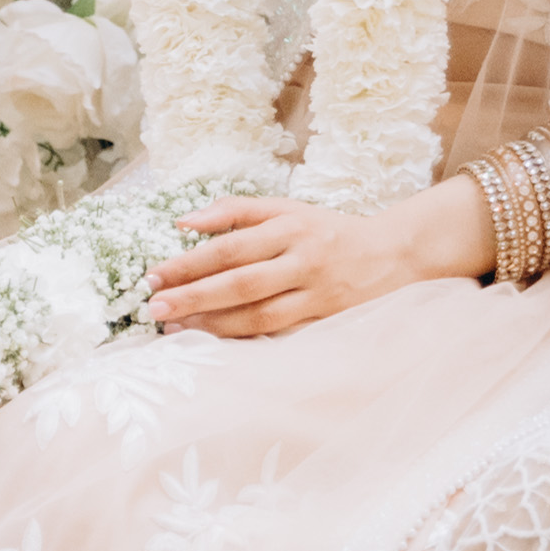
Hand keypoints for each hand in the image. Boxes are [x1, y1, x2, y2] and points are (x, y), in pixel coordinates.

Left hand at [144, 188, 478, 338]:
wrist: (395, 253)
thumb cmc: (327, 230)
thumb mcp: (286, 209)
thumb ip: (235, 211)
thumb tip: (183, 222)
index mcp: (290, 226)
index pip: (230, 247)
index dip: (189, 263)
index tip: (153, 276)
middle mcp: (304, 259)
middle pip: (240, 282)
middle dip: (193, 297)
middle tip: (154, 308)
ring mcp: (317, 292)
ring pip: (259, 314)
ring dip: (213, 324)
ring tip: (176, 329)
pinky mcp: (327, 318)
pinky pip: (279, 332)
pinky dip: (245, 337)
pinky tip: (215, 341)